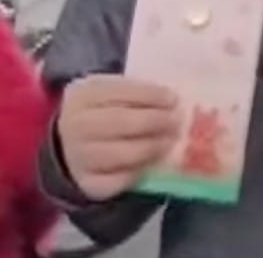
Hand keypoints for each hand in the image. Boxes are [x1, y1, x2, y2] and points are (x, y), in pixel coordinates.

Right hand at [57, 75, 180, 201]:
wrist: (73, 145)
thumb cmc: (105, 112)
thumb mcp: (114, 93)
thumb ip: (138, 93)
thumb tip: (173, 101)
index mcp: (83, 95)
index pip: (118, 91)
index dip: (149, 95)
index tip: (173, 99)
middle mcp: (74, 125)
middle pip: (118, 121)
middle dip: (154, 121)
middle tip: (177, 122)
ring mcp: (77, 156)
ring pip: (119, 153)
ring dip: (151, 147)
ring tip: (170, 142)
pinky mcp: (87, 183)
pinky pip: (116, 181)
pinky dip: (138, 172)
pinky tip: (152, 164)